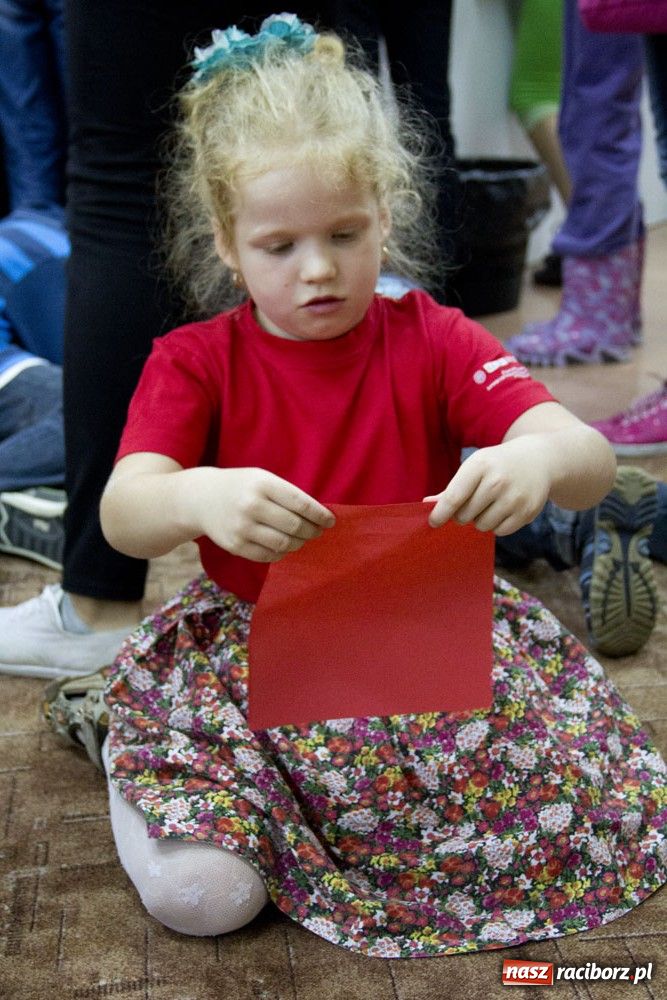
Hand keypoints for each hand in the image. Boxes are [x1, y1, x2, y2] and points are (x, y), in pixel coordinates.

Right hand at [192, 467, 335, 561]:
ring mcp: (242, 528)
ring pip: (283, 544)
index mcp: (262, 484)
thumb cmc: (240, 487)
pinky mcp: (235, 546)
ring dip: (299, 544)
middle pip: (295, 526)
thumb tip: (318, 517)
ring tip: (301, 539)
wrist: (200, 498)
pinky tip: (283, 545)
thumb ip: (287, 494)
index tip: (330, 521)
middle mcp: (251, 506)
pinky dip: (281, 552)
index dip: (319, 515)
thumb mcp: (261, 479)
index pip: (300, 503)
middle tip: (317, 531)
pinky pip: (268, 556)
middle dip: (312, 531)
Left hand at [424, 439, 550, 534]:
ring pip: (482, 526)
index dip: (440, 514)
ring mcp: (514, 497)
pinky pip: (499, 531)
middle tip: (473, 503)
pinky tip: (504, 509)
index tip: (433, 521)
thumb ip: (452, 489)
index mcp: (479, 466)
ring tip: (491, 504)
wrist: (538, 460)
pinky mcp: (526, 512)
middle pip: (465, 515)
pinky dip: (497, 525)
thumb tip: (427, 505)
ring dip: (481, 520)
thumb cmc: (496, 465)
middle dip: (463, 515)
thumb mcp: (475, 467)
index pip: (453, 498)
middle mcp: (497, 481)